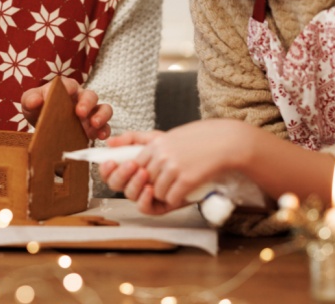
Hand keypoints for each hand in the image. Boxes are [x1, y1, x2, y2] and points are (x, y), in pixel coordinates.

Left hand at [20, 78, 111, 139]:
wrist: (43, 125)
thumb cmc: (38, 109)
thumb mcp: (29, 103)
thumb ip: (30, 99)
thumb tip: (36, 100)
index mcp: (66, 88)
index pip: (70, 84)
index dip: (69, 88)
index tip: (67, 93)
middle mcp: (81, 97)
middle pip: (90, 95)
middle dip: (87, 103)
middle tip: (80, 113)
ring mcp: (90, 112)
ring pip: (103, 108)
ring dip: (101, 115)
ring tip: (95, 123)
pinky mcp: (94, 126)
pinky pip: (105, 126)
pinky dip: (105, 130)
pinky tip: (100, 136)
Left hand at [98, 121, 252, 214]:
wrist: (226, 142)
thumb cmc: (196, 140)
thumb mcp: (166, 136)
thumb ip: (136, 139)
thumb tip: (109, 143)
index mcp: (155, 144)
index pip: (133, 166)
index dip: (136, 176)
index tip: (145, 178)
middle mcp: (161, 155)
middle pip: (143, 181)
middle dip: (149, 186)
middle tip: (162, 184)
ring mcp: (173, 167)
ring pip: (156, 192)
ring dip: (166, 194)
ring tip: (177, 185)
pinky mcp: (186, 179)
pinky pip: (171, 198)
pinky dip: (177, 199)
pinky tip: (184, 191)